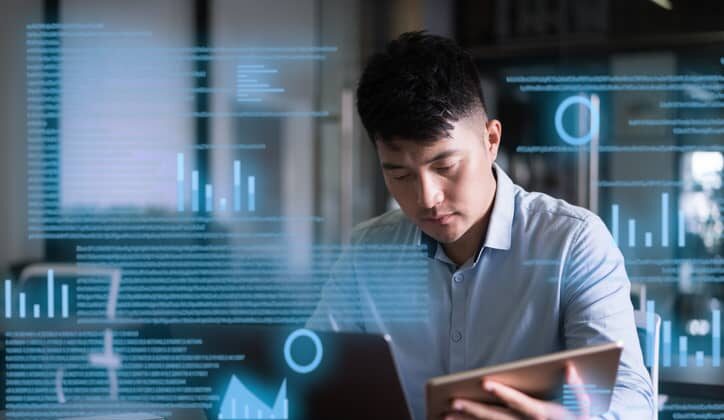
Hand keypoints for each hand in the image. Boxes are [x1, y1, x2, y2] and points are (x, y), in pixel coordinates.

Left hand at [444, 364, 590, 419]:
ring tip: (446, 415)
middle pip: (497, 418)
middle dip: (474, 410)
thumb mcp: (582, 404)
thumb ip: (575, 387)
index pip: (519, 402)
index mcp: (542, 415)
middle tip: (453, 401)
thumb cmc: (576, 417)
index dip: (502, 392)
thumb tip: (568, 368)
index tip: (484, 383)